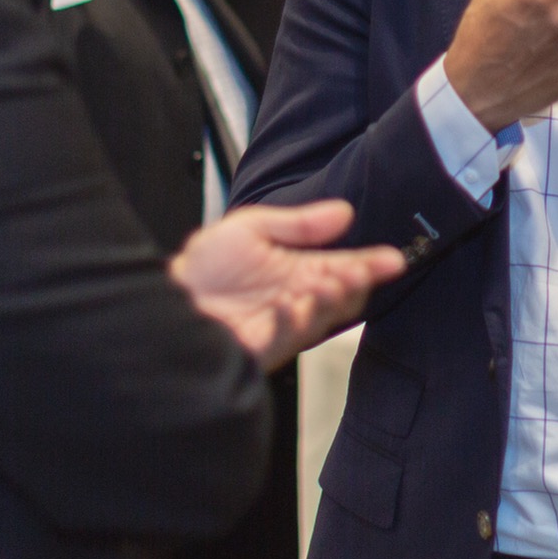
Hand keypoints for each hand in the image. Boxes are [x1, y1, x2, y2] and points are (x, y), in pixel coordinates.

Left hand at [170, 201, 405, 370]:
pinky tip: (283, 306)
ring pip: (318, 320)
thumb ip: (298, 224)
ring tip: (326, 283)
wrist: (164, 297)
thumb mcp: (252, 228)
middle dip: (354, 285)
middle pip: (342, 298)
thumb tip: (344, 211)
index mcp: (300, 271)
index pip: (346, 268)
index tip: (393, 258)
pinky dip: (285, 323)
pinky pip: (279, 339)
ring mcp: (280, 326)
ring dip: (326, 303)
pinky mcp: (259, 346)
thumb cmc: (206, 267)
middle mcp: (297, 300)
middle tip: (356, 271)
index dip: (372, 265)